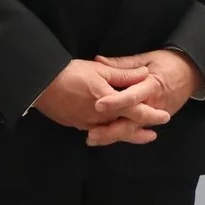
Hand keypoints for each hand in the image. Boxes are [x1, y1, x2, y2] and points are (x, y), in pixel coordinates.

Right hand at [32, 58, 171, 144]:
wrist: (40, 85)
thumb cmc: (70, 73)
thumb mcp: (100, 70)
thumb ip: (124, 74)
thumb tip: (145, 74)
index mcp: (109, 102)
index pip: (136, 112)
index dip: (152, 115)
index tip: (165, 117)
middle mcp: (100, 117)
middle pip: (126, 128)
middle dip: (140, 132)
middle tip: (153, 134)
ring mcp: (87, 124)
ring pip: (112, 132)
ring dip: (125, 134)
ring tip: (137, 135)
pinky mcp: (77, 125)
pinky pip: (98, 131)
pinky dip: (109, 132)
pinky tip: (112, 130)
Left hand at [87, 50, 201, 144]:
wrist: (192, 73)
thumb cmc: (169, 63)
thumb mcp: (147, 58)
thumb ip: (122, 64)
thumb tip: (99, 61)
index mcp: (151, 86)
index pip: (132, 97)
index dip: (115, 102)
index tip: (98, 105)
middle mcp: (154, 104)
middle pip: (131, 121)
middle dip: (111, 130)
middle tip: (92, 134)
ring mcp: (155, 115)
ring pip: (133, 130)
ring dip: (113, 136)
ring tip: (94, 139)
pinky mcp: (154, 120)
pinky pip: (137, 130)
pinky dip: (123, 135)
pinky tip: (107, 140)